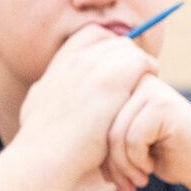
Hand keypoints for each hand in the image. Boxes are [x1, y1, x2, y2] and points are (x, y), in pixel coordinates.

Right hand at [16, 24, 156, 175]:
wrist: (46, 154)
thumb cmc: (44, 143)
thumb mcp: (38, 108)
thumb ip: (51, 93)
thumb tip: (48, 92)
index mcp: (58, 66)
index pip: (89, 37)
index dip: (107, 47)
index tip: (117, 66)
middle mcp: (74, 61)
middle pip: (110, 40)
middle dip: (126, 54)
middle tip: (138, 72)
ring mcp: (91, 67)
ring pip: (126, 48)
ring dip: (139, 62)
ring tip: (148, 77)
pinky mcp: (111, 80)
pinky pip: (141, 61)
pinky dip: (150, 69)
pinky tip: (152, 84)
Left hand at [100, 76, 190, 190]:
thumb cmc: (164, 157)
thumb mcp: (127, 141)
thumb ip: (103, 131)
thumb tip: (57, 142)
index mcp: (123, 84)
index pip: (92, 117)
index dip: (96, 151)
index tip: (108, 178)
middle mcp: (136, 82)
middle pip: (100, 125)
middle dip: (108, 162)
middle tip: (119, 187)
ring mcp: (152, 91)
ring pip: (114, 133)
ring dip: (123, 166)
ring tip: (135, 183)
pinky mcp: (163, 107)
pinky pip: (132, 138)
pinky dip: (138, 162)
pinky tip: (150, 171)